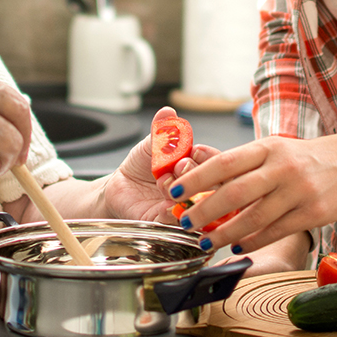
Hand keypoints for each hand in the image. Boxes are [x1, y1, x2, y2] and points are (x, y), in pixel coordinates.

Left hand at [99, 108, 219, 222]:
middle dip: (194, 172)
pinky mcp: (168, 224)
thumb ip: (162, 129)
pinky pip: (178, 221)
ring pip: (197, 204)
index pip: (217, 163)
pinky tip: (164, 201)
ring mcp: (185, 208)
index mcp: (198, 167)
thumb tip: (168, 112)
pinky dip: (172, 210)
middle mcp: (197, 189)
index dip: (207, 156)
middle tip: (177, 165)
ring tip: (165, 183)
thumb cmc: (141, 165)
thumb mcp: (152, 144)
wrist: (119, 187)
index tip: (193, 150)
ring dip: (182, 191)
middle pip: (213, 185)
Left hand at [167, 114, 336, 253]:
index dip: (196, 177)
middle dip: (204, 210)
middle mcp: (281, 167)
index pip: (224, 162)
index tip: (174, 189)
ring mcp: (299, 191)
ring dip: (225, 234)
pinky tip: (238, 248)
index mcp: (267, 147)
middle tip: (184, 222)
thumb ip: (245, 164)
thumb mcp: (276, 149)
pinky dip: (253, 241)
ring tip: (206, 242)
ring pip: (254, 217)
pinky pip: (276, 231)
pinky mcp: (314, 212)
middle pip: (235, 191)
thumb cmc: (306, 158)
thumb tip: (203, 180)